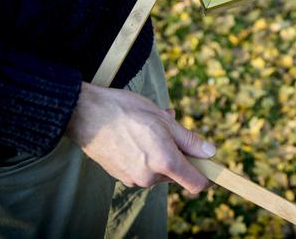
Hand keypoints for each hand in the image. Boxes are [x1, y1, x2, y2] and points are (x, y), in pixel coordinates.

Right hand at [66, 82, 215, 192]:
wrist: (86, 114)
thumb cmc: (126, 111)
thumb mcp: (164, 120)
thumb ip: (189, 140)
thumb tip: (210, 153)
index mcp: (164, 162)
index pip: (195, 184)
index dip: (207, 177)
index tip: (209, 167)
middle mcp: (149, 177)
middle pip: (176, 174)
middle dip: (177, 154)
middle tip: (170, 128)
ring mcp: (133, 179)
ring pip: (158, 170)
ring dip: (160, 151)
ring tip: (149, 126)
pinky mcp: (120, 176)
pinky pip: (142, 169)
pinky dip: (145, 155)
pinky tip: (136, 134)